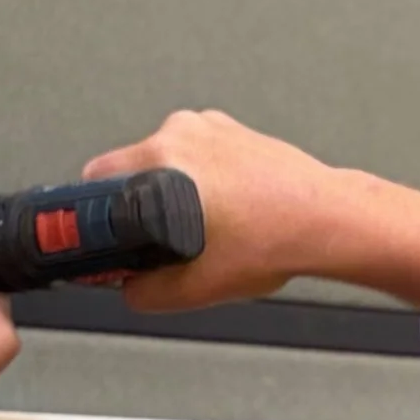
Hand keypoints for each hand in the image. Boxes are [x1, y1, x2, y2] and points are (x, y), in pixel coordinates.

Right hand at [81, 110, 344, 311]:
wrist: (327, 220)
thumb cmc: (277, 240)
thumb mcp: (198, 286)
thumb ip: (147, 292)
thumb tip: (128, 289)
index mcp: (163, 161)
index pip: (94, 178)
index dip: (91, 212)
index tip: (99, 229)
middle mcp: (181, 133)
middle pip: (128, 169)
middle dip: (135, 205)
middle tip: (161, 237)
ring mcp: (208, 126)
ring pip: (163, 161)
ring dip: (169, 190)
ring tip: (204, 225)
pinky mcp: (231, 129)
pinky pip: (195, 154)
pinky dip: (200, 177)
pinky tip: (224, 206)